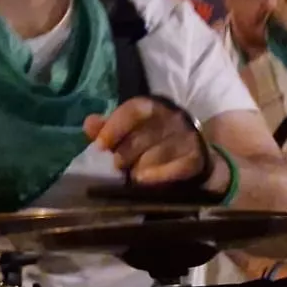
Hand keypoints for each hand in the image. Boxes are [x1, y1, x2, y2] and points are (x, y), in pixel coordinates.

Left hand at [84, 99, 212, 188]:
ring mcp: (187, 138)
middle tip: (116, 166)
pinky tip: (144, 180)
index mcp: (155, 106)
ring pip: (157, 154)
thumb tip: (89, 124)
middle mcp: (174, 118)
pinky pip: (176, 168)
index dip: (115, 127)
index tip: (100, 145)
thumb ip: (108, 128)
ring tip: (132, 174)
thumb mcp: (131, 130)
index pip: (134, 110)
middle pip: (143, 136)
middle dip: (124, 154)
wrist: (193, 153)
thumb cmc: (155, 140)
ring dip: (139, 167)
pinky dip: (158, 175)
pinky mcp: (197, 158)